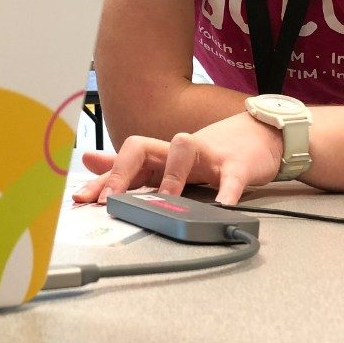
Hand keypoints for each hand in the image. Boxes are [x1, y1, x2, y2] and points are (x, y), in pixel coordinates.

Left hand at [72, 112, 285, 204]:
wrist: (261, 135)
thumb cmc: (211, 154)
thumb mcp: (166, 160)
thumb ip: (131, 165)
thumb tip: (90, 160)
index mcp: (161, 156)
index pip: (123, 162)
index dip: (101, 179)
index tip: (82, 198)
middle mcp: (178, 152)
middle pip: (142, 148)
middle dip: (122, 172)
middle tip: (112, 200)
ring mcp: (208, 155)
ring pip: (182, 148)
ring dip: (171, 175)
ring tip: (165, 200)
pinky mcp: (238, 164)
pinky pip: (231, 177)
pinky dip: (228, 192)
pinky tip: (223, 207)